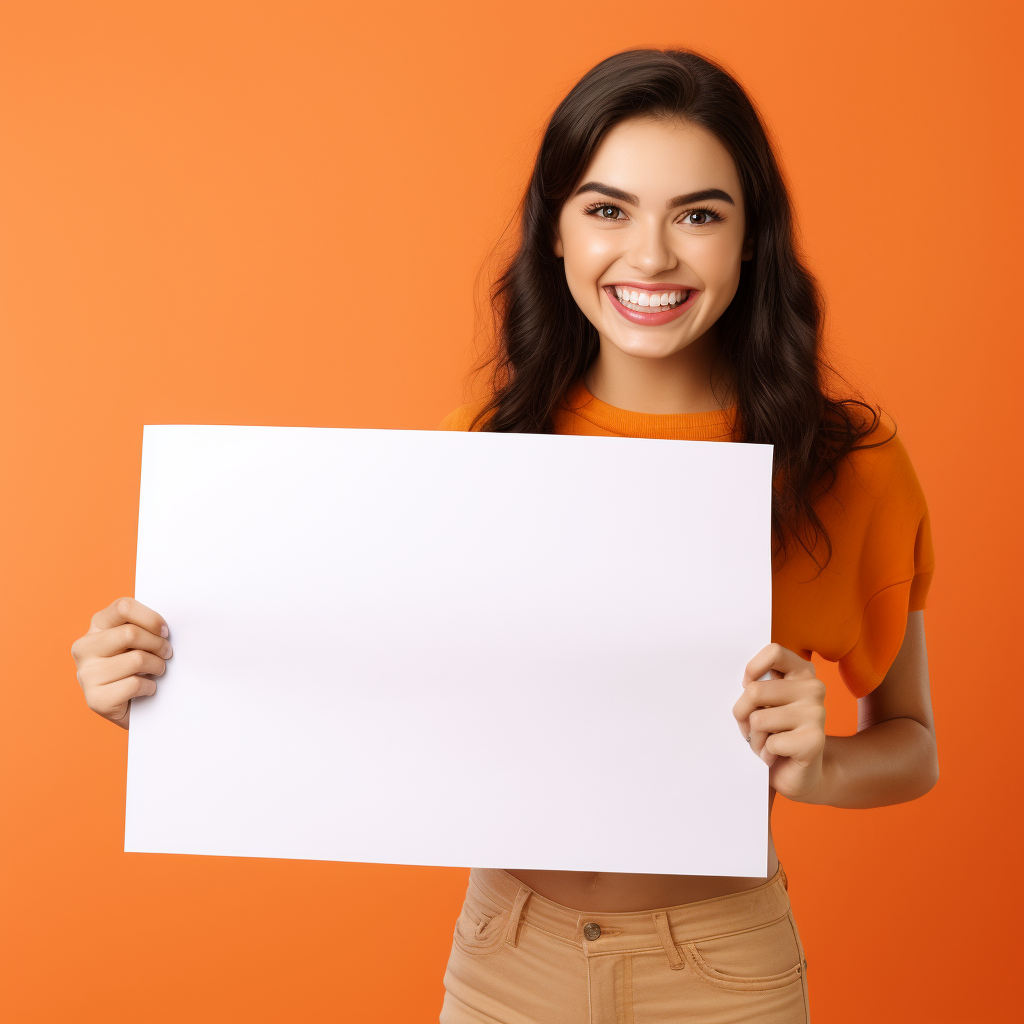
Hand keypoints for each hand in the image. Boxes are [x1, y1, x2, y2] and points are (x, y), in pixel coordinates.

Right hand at [71, 597, 171, 729]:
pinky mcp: (95, 699)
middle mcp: (84, 647)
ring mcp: (86, 674)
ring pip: (136, 659)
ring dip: (157, 666)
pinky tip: (147, 689)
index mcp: (97, 625)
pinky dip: (150, 687)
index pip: (124, 607)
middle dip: (158, 644)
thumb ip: (144, 626)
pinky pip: (134, 684)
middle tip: (166, 653)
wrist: (135, 706)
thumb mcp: (140, 639)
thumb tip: (164, 626)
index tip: (165, 631)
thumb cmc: (141, 665)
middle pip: (131, 634)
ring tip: (158, 670)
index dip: (151, 618)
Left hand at [732, 643, 826, 802]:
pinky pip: (770, 742)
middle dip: (742, 714)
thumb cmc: (775, 732)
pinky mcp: (814, 740)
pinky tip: (777, 756)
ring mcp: (817, 713)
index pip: (773, 652)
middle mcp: (814, 688)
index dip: (752, 669)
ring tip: (767, 743)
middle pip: (754, 691)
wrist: (800, 772)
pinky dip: (766, 753)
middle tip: (752, 728)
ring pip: (758, 719)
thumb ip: (757, 686)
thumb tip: (744, 685)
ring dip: (754, 738)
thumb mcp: (764, 703)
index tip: (747, 687)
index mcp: (802, 672)